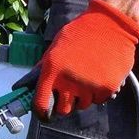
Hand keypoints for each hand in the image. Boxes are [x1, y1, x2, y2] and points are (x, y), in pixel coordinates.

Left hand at [33, 0, 138, 119]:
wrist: (112, 23)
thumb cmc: (82, 32)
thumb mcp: (56, 47)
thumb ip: (44, 68)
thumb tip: (27, 86)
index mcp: (52, 69)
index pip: (41, 104)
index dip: (42, 113)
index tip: (45, 115)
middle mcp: (68, 81)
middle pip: (63, 110)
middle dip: (65, 104)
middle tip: (70, 94)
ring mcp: (88, 86)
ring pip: (82, 105)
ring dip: (83, 97)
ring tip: (87, 78)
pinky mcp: (106, 88)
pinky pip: (99, 100)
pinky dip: (99, 93)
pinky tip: (100, 76)